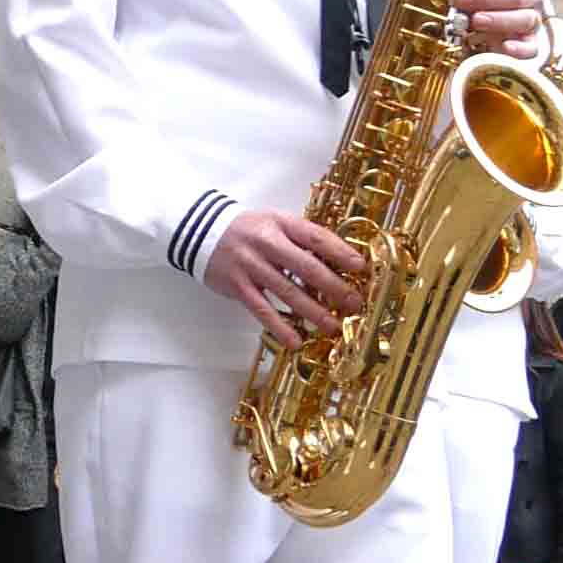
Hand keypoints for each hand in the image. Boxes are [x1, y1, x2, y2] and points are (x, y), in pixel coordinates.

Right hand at [206, 208, 371, 340]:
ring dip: (312, 311)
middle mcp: (267, 243)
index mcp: (281, 224)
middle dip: (333, 287)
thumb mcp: (275, 222)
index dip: (339, 252)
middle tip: (353, 303)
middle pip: (305, 267)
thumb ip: (301, 238)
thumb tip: (337, 262)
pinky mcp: (238, 286)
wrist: (201, 231)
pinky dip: (280, 326)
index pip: (315, 237)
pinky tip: (296, 340)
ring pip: (287, 292)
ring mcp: (251, 266)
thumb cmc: (249, 229)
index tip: (360, 267)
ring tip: (332, 327)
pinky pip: (262, 309)